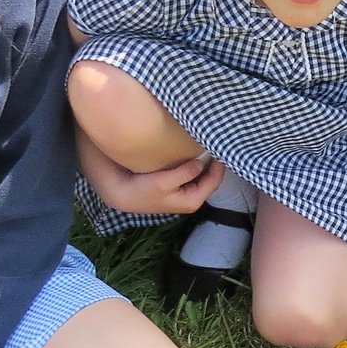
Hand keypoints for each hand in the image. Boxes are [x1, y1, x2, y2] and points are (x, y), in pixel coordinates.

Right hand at [84, 143, 223, 216]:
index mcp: (192, 201)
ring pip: (202, 178)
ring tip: (209, 149)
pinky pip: (193, 176)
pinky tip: (195, 155)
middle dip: (215, 166)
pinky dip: (197, 166)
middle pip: (210, 180)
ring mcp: (184, 195)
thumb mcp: (164, 182)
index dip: (219, 167)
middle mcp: (191, 200)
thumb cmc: (143, 190)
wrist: (124, 194)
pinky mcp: (177, 188)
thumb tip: (201, 163)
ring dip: (206, 165)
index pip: (213, 182)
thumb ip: (185, 173)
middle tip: (218, 146)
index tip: (221, 149)